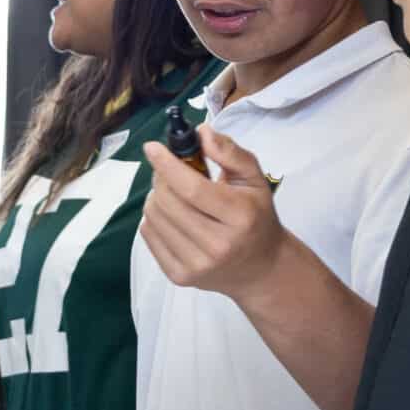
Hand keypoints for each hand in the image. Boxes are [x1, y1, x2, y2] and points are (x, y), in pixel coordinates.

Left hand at [139, 128, 285, 301]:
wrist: (261, 268)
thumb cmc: (256, 216)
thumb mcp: (254, 179)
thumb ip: (230, 152)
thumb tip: (200, 132)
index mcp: (240, 217)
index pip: (192, 189)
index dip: (167, 165)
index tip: (152, 147)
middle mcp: (218, 245)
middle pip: (168, 201)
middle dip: (161, 177)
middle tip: (170, 171)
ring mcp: (197, 265)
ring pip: (154, 216)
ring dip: (157, 196)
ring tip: (174, 194)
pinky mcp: (179, 277)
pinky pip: (148, 235)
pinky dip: (154, 218)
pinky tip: (173, 216)